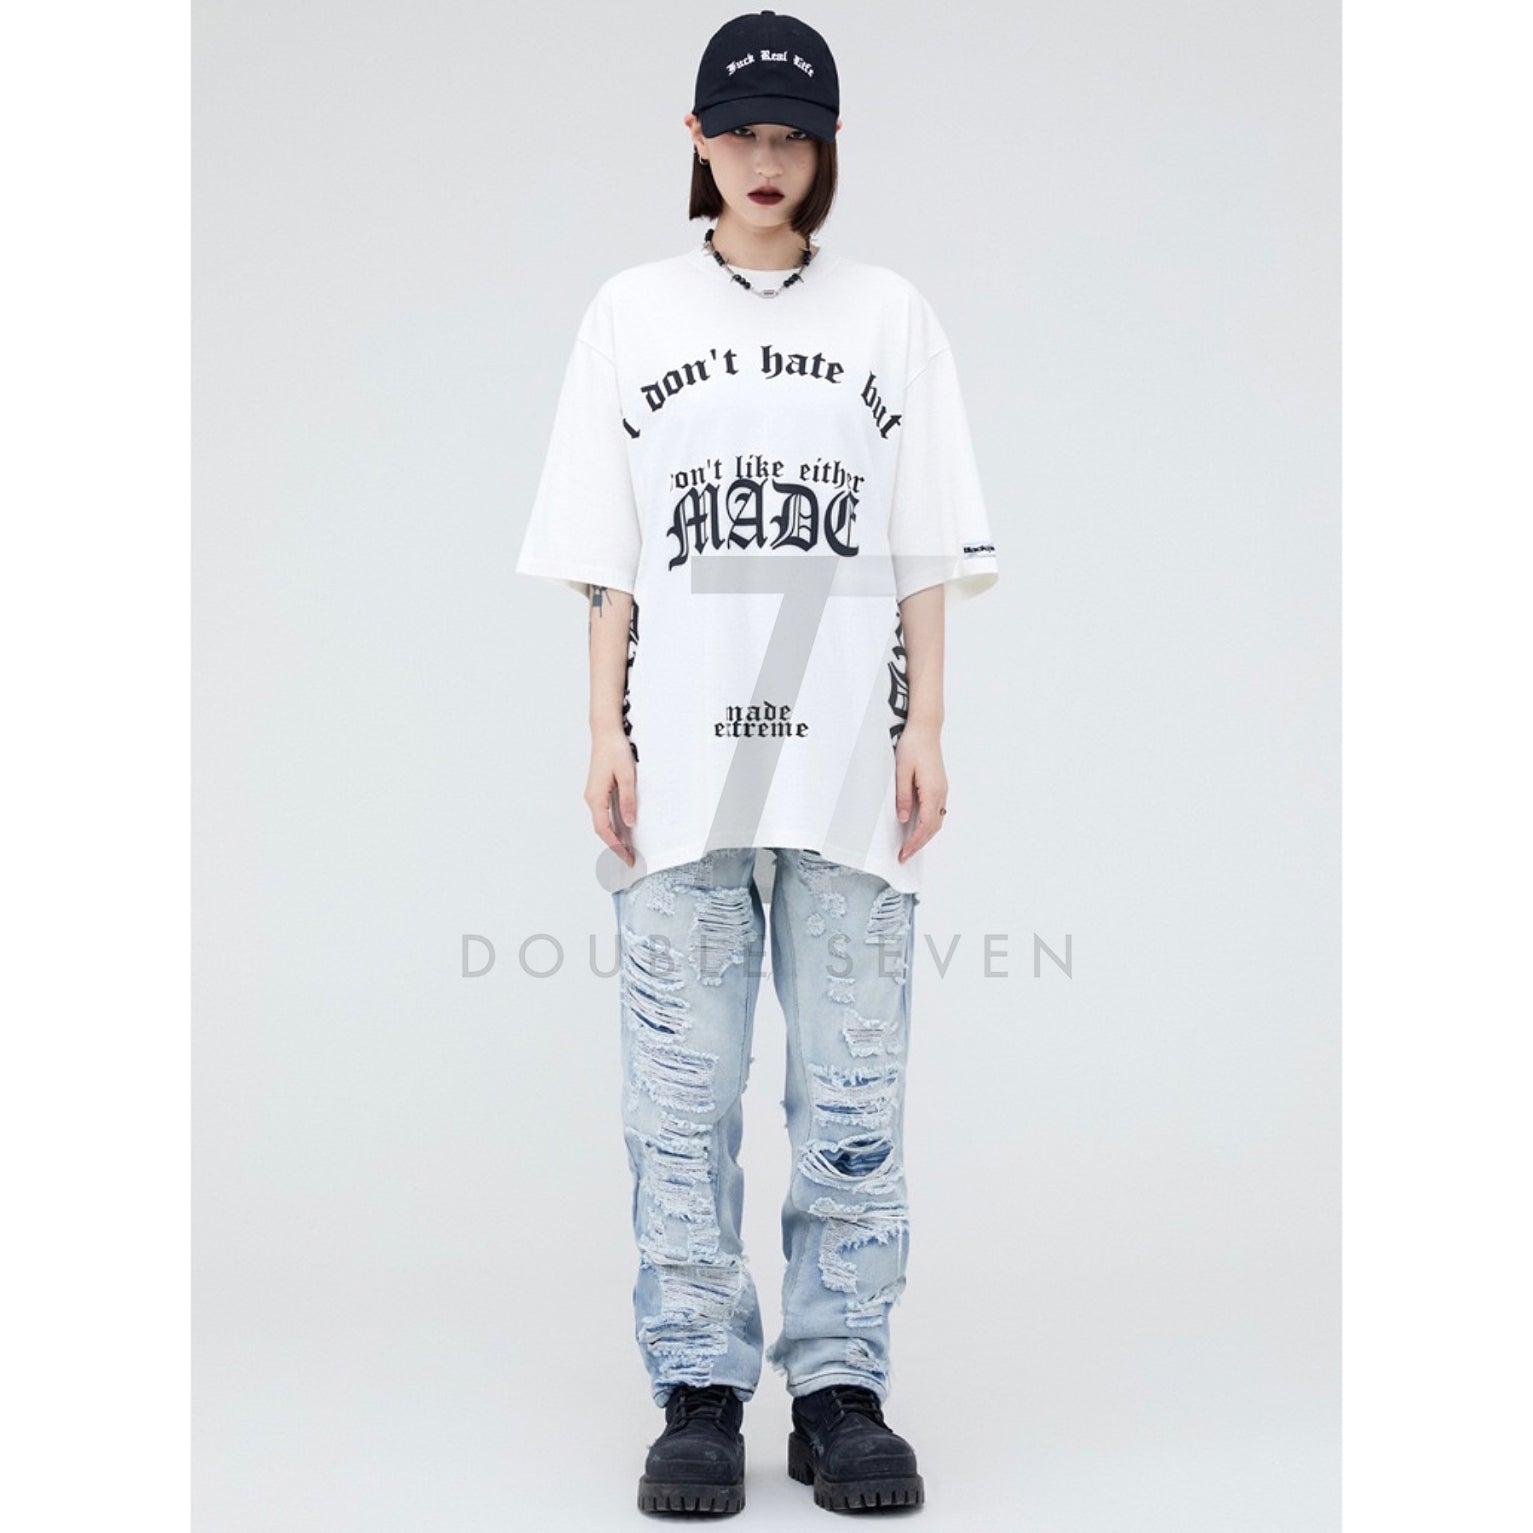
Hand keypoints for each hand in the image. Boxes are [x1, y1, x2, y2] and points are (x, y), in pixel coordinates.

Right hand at [586, 725, 637, 866]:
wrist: (606, 732)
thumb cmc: (615, 750)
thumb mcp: (627, 775)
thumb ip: (628, 800)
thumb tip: (630, 822)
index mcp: (596, 796)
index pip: (604, 829)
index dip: (615, 845)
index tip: (627, 857)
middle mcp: (592, 798)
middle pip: (602, 829)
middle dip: (615, 846)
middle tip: (630, 860)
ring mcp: (594, 795)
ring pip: (603, 822)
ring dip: (614, 837)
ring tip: (629, 850)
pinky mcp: (599, 790)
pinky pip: (604, 814)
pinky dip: (613, 826)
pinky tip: (624, 831)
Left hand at [894, 720, 947, 860]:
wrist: (925, 729)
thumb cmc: (913, 746)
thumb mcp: (901, 771)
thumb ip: (903, 796)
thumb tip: (904, 819)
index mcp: (932, 791)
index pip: (925, 825)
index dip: (915, 842)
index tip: (904, 852)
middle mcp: (941, 793)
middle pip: (933, 827)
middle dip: (919, 844)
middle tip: (904, 856)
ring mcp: (942, 790)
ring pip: (936, 821)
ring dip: (924, 836)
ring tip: (910, 846)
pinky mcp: (939, 786)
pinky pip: (936, 812)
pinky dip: (928, 825)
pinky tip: (918, 828)